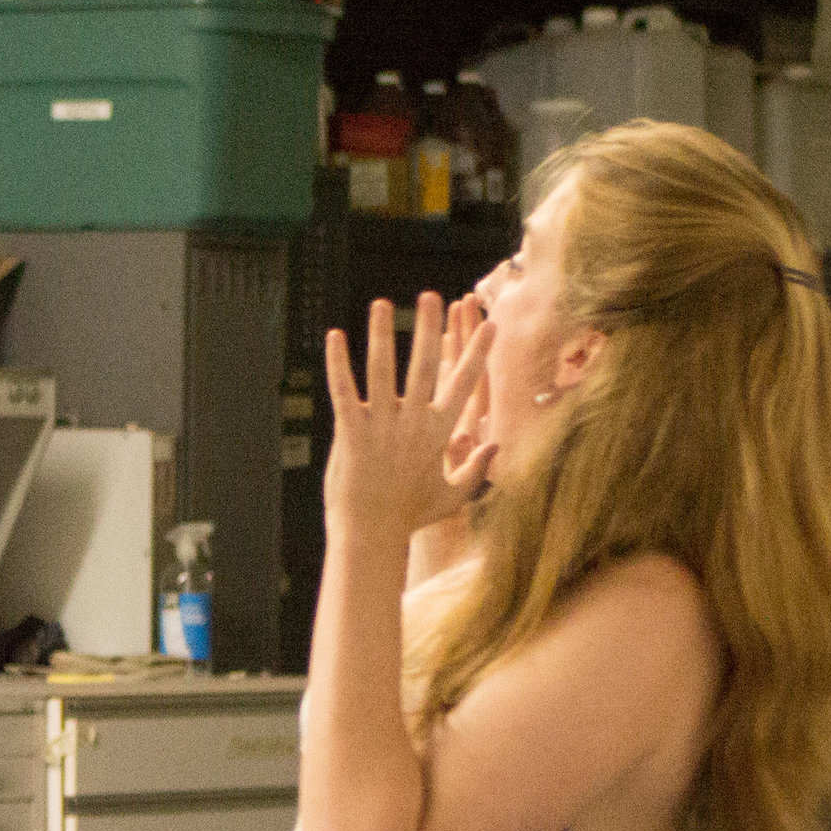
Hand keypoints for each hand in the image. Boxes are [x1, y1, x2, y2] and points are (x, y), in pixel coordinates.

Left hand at [325, 291, 493, 547]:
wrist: (371, 534)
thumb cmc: (409, 517)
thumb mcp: (451, 495)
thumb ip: (475, 470)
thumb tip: (496, 447)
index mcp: (439, 434)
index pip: (464, 385)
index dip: (477, 353)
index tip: (489, 324)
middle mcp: (413, 423)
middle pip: (425, 366)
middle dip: (430, 328)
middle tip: (431, 296)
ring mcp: (382, 426)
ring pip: (383, 370)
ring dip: (382, 334)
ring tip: (381, 304)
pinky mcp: (351, 432)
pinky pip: (344, 390)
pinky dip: (338, 363)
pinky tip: (334, 336)